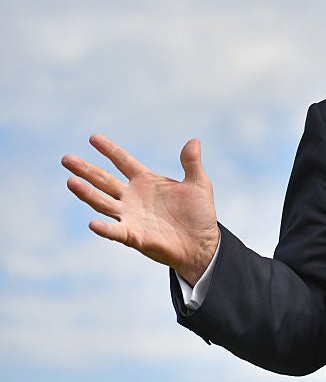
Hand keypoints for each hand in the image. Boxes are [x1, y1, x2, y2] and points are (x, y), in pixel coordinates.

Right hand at [62, 134, 220, 285]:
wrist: (203, 244)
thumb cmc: (199, 214)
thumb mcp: (199, 184)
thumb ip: (192, 164)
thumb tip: (194, 141)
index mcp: (146, 181)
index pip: (123, 161)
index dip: (110, 150)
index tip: (93, 138)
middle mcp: (133, 197)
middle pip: (104, 180)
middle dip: (86, 170)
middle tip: (67, 159)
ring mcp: (131, 216)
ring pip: (103, 202)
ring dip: (87, 193)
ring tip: (71, 181)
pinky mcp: (134, 236)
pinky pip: (116, 231)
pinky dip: (105, 228)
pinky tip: (93, 223)